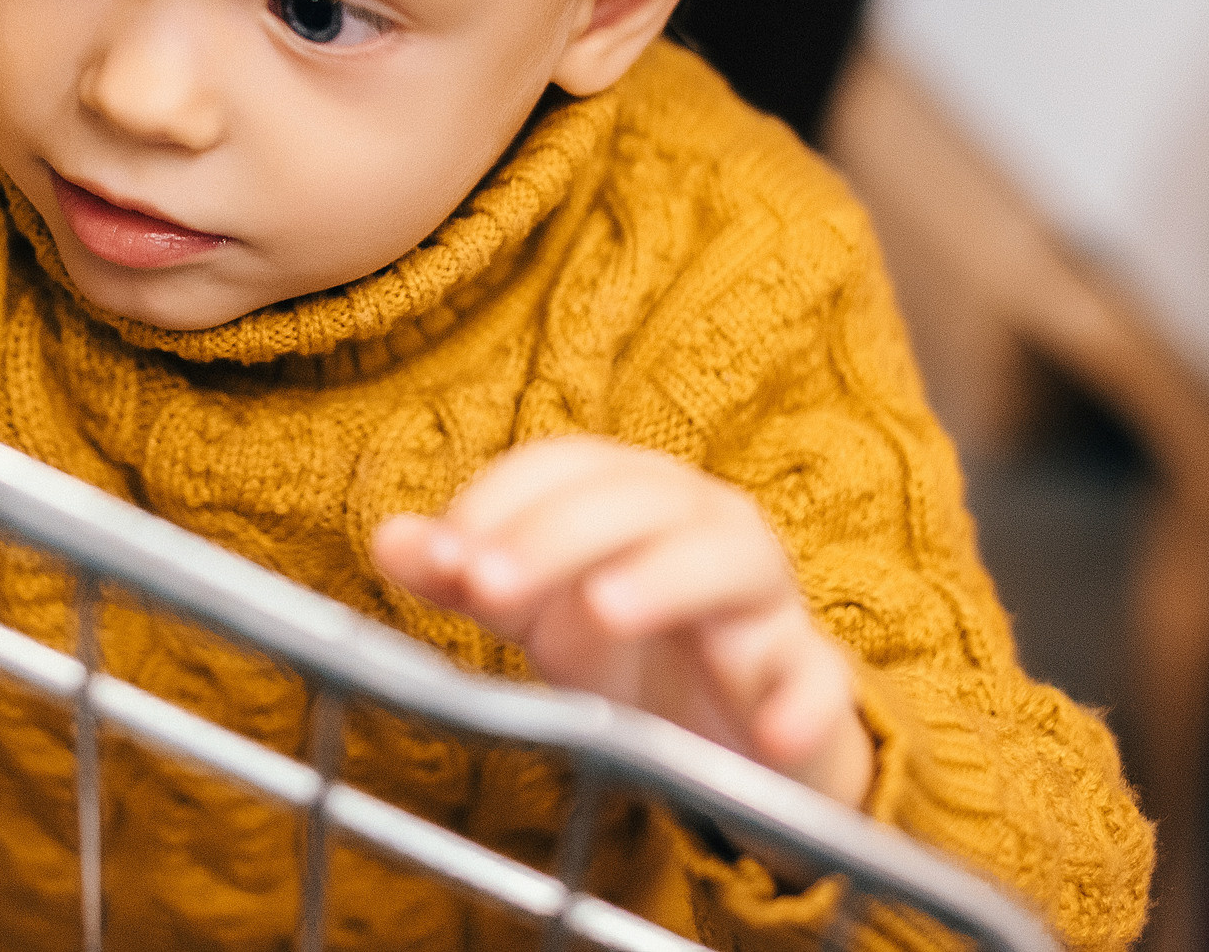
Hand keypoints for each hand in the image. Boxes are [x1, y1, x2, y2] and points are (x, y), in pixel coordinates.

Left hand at [373, 436, 873, 806]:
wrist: (731, 742)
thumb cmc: (627, 651)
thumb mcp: (537, 612)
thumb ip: (469, 573)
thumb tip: (390, 539)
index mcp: (634, 494)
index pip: (568, 466)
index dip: (503, 502)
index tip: (449, 558)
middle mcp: (704, 525)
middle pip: (638, 500)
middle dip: (557, 538)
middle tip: (490, 589)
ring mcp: (764, 601)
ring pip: (730, 560)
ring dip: (666, 578)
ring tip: (606, 610)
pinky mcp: (810, 681)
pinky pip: (818, 683)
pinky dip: (800, 703)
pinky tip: (763, 735)